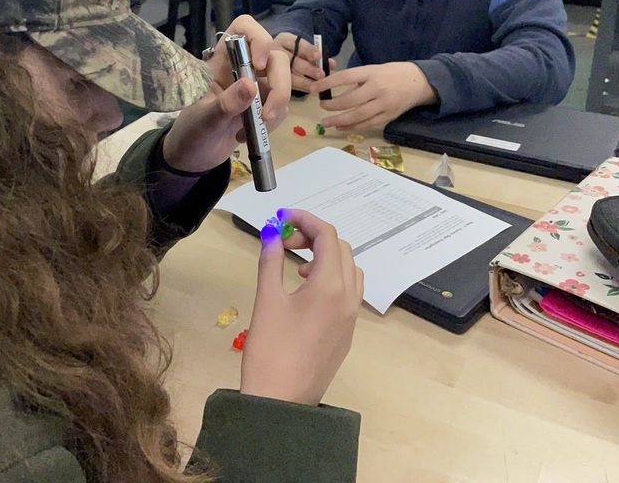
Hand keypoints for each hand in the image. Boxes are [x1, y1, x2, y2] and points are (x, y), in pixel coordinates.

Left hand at [161, 17, 289, 172]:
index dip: (257, 38)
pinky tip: (249, 135)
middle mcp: (241, 68)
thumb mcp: (204, 120)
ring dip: (277, 106)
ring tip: (254, 129)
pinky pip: (282, 105)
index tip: (259, 65)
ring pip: (283, 82)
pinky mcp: (264, 105)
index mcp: (220, 60)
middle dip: (280, 84)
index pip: (243, 29)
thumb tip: (251, 86)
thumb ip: (225, 105)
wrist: (194, 157)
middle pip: (275, 57)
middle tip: (267, 114)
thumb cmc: (191, 133)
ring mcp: (256, 86)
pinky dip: (274, 122)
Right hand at [241, 209, 363, 405]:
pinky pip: (349, 291)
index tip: (281, 216)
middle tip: (283, 240)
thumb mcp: (266, 300)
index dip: (305, 219)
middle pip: (341, 249)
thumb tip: (271, 234)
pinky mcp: (347, 332)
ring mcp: (351, 317)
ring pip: (349, 269)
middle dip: (314, 236)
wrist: (281, 402)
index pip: (327, 236)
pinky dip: (331, 277)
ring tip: (294, 264)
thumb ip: (270, 261)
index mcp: (330, 286)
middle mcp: (348, 298)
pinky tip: (305, 289)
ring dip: (326, 256)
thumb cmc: (270, 350)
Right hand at [271, 32, 336, 92]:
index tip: (319, 55)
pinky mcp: (271, 79)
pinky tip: (310, 89)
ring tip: (317, 85)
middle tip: (321, 75)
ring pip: (288, 74)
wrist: (274, 59)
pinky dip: (300, 87)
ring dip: (304, 81)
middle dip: (308, 68)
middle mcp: (275, 52)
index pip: (296, 43)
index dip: (308, 49)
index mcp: (284, 40)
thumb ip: (316, 55)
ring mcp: (272, 66)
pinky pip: (287, 84)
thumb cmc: (294, 53)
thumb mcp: (303, 48)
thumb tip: (332, 64)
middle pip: (292, 60)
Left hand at [311, 62, 436, 131]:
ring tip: (326, 122)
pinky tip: (341, 127)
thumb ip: (357, 80)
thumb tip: (334, 91)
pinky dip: (353, 127)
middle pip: (351, 100)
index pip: (346, 77)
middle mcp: (378, 89)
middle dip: (333, 105)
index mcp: (372, 73)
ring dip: (340, 120)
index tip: (314, 88)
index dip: (328, 84)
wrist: (419, 82)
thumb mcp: (374, 70)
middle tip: (322, 106)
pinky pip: (367, 124)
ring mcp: (384, 104)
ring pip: (358, 115)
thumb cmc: (392, 73)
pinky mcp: (388, 116)